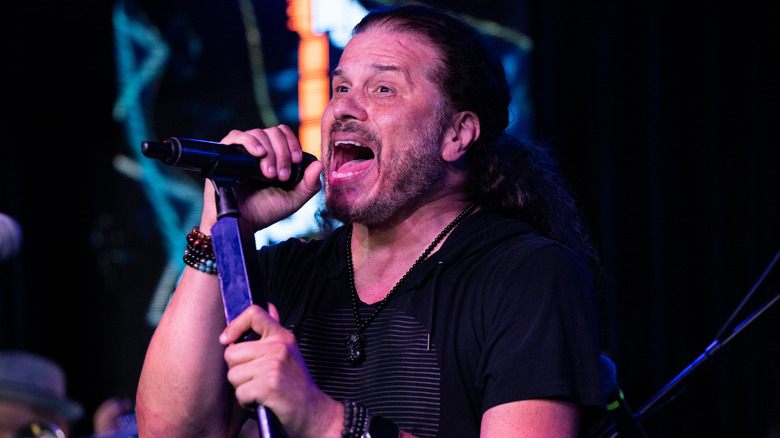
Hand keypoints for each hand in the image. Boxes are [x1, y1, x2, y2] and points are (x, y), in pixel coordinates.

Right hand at [199, 126, 322, 233]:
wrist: (243, 223)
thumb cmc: (266, 211)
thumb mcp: (294, 199)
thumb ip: (310, 184)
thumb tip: (319, 164)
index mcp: (274, 155)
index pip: (284, 134)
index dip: (292, 143)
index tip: (296, 160)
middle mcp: (258, 149)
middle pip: (273, 132)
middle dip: (282, 153)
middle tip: (281, 176)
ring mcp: (242, 150)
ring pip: (258, 133)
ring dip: (269, 152)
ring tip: (269, 174)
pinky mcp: (226, 153)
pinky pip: (236, 135)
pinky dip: (250, 141)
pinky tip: (258, 153)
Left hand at [220, 304, 340, 437]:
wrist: (312, 411)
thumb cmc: (296, 384)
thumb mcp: (289, 350)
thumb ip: (274, 330)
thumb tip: (268, 306)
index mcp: (282, 336)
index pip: (254, 313)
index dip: (234, 326)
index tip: (228, 339)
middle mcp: (279, 348)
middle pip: (232, 352)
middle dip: (237, 369)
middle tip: (255, 377)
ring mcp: (274, 366)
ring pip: (233, 375)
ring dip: (242, 387)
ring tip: (259, 389)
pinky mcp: (269, 385)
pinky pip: (240, 393)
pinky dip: (246, 402)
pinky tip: (260, 400)